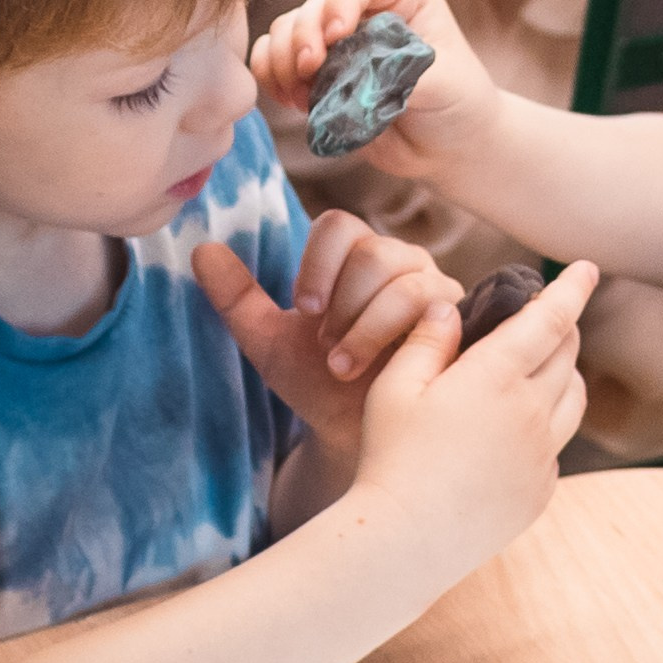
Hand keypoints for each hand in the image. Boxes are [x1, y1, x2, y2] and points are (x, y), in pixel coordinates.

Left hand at [195, 213, 452, 460]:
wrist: (356, 437)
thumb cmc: (318, 385)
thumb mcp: (270, 343)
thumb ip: (238, 298)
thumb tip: (201, 249)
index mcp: (356, 256)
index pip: (338, 225)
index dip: (316, 263)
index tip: (302, 309)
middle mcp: (401, 264)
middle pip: (373, 252)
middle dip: (342, 304)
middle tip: (327, 347)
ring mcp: (437, 291)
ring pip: (406, 281)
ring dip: (366, 327)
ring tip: (345, 366)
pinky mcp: (461, 323)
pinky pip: (438, 310)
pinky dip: (400, 337)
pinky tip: (388, 367)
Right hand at [252, 0, 497, 182]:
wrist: (449, 146)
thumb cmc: (458, 102)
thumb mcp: (443, 82)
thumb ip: (399, 71)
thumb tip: (353, 72)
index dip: (342, 0)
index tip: (337, 35)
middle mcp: (363, 9)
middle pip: (314, 5)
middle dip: (303, 37)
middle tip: (310, 71)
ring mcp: (334, 41)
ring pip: (286, 31)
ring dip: (285, 62)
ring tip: (304, 96)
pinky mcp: (315, 73)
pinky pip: (273, 61)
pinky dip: (272, 78)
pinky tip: (289, 101)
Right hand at [352, 258, 592, 550]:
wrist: (405, 539)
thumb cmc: (390, 456)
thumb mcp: (395, 387)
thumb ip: (428, 340)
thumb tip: (452, 307)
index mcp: (495, 377)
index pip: (548, 319)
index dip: (571, 289)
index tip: (588, 267)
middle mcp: (531, 412)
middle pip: (566, 354)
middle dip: (561, 327)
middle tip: (546, 317)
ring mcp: (541, 455)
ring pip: (573, 398)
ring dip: (564, 374)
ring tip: (540, 367)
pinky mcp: (541, 490)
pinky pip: (557, 444)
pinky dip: (547, 424)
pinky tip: (515, 429)